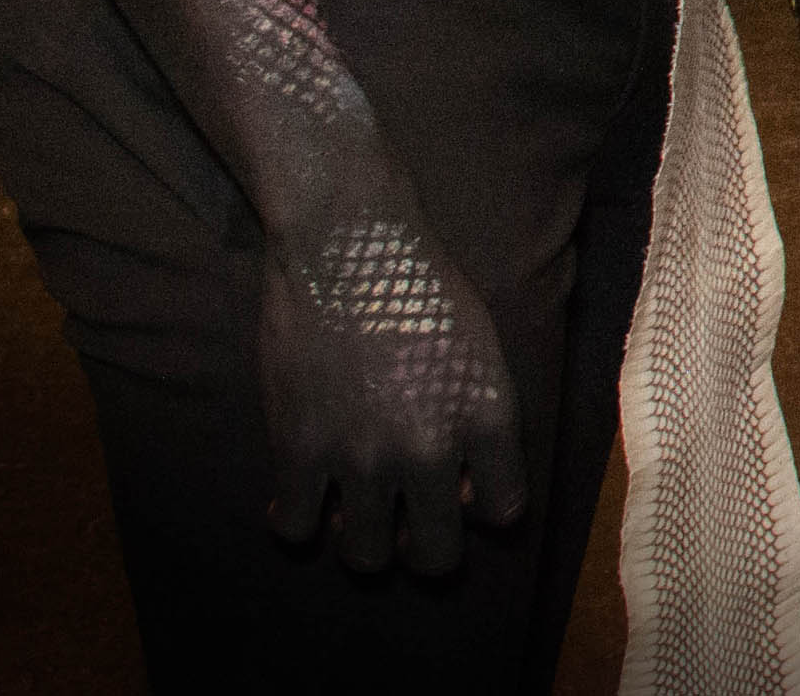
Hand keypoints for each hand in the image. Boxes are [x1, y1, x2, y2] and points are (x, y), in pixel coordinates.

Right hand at [257, 201, 528, 576]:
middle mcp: (430, 448)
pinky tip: (300, 499)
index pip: (503, 510)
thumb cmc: (420, 283)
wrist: (349, 242)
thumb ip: (481, 421)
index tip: (458, 488)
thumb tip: (460, 491)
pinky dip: (296, 522)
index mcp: (488, 418)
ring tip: (354, 516)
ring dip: (363, 543)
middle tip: (406, 526)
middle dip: (424, 548)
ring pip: (366, 556)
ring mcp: (362, 455)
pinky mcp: (299, 448)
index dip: (480, 506)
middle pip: (437, 556)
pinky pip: (296, 529)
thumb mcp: (481, 348)